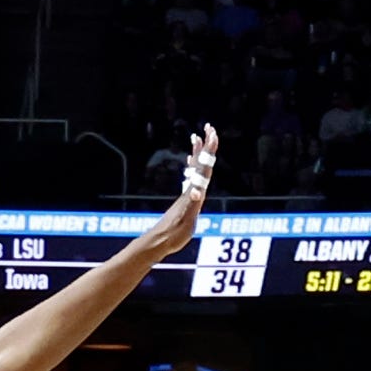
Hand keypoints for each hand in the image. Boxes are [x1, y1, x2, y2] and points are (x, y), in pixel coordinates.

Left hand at [125, 126, 218, 263]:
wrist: (158, 242)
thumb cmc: (173, 234)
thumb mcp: (186, 220)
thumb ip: (192, 205)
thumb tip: (197, 191)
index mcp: (193, 193)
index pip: (204, 167)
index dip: (208, 151)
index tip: (212, 133)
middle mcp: (191, 190)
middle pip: (200, 163)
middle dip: (206, 146)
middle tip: (209, 127)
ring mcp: (187, 194)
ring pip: (195, 169)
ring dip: (198, 153)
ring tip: (198, 137)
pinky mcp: (185, 200)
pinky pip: (191, 179)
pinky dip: (193, 168)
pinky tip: (190, 163)